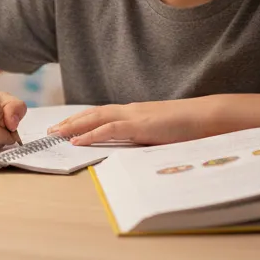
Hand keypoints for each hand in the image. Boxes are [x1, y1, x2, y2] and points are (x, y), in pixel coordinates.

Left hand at [48, 98, 211, 146]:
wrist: (208, 117)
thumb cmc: (190, 127)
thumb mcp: (163, 132)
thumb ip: (148, 137)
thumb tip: (138, 148)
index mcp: (136, 113)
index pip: (103, 114)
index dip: (82, 120)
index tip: (65, 126)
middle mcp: (131, 111)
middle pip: (93, 114)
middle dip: (70, 121)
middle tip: (50, 130)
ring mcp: (135, 116)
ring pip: (96, 118)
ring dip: (74, 126)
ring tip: (55, 133)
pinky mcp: (141, 125)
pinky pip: (111, 129)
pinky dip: (91, 134)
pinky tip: (77, 141)